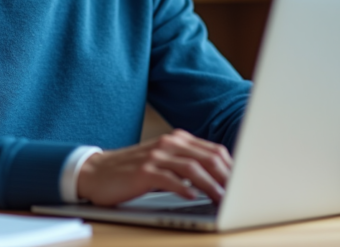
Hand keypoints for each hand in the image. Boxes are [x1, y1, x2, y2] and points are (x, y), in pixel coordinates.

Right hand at [76, 129, 231, 205]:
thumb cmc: (132, 171)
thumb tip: (218, 180)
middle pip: (208, 157)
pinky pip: (169, 179)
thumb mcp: (162, 162)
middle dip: (227, 177)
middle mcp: (168, 143)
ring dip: (211, 185)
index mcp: (177, 139)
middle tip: (239, 194)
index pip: (213, 151)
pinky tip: (193, 196)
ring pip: (192, 168)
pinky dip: (184, 188)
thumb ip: (186, 164)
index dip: (231, 168)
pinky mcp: (143, 171)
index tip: (243, 184)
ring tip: (223, 199)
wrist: (96, 172)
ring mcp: (155, 156)